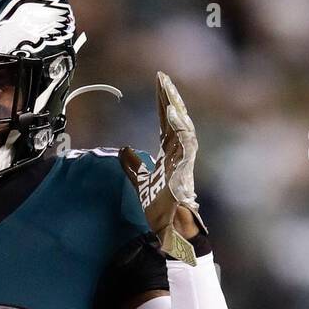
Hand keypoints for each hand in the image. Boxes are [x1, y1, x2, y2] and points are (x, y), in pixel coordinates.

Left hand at [121, 71, 205, 264]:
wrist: (172, 229)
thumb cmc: (159, 209)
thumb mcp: (140, 181)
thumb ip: (132, 165)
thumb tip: (122, 150)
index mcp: (171, 153)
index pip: (167, 122)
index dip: (163, 103)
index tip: (159, 83)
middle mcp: (180, 154)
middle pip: (176, 120)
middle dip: (170, 98)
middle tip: (162, 78)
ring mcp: (185, 160)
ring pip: (183, 128)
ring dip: (175, 109)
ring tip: (167, 90)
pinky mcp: (186, 168)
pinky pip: (185, 144)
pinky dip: (179, 128)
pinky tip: (172, 114)